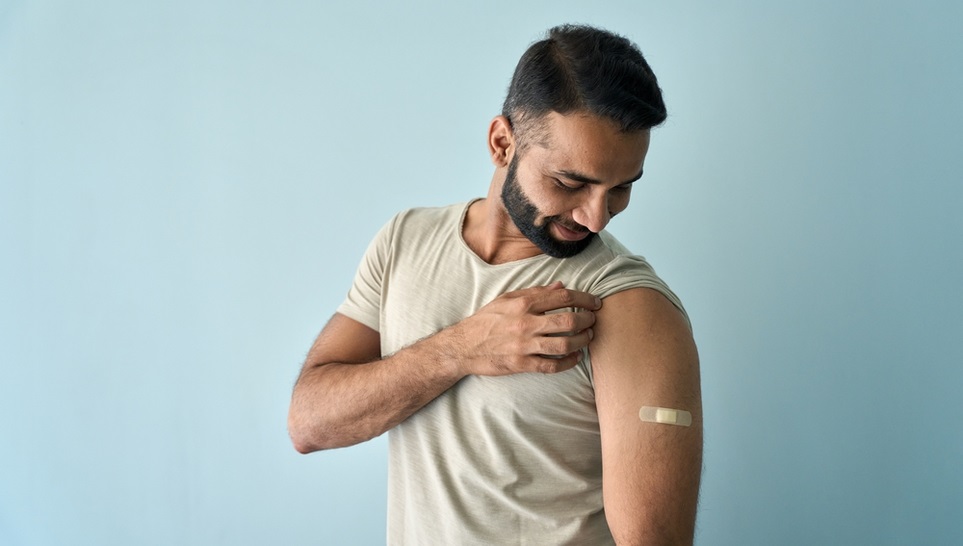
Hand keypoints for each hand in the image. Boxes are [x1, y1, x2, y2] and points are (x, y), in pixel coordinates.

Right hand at [446, 281, 601, 375]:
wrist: (463, 346)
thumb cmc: (486, 320)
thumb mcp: (507, 299)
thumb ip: (535, 292)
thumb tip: (560, 286)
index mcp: (523, 304)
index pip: (562, 296)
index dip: (584, 298)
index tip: (595, 302)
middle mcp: (525, 323)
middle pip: (568, 320)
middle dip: (587, 319)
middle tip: (594, 320)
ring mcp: (524, 345)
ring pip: (564, 343)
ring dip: (581, 340)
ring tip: (587, 337)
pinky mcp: (521, 364)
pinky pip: (552, 365)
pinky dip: (568, 362)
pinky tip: (575, 357)